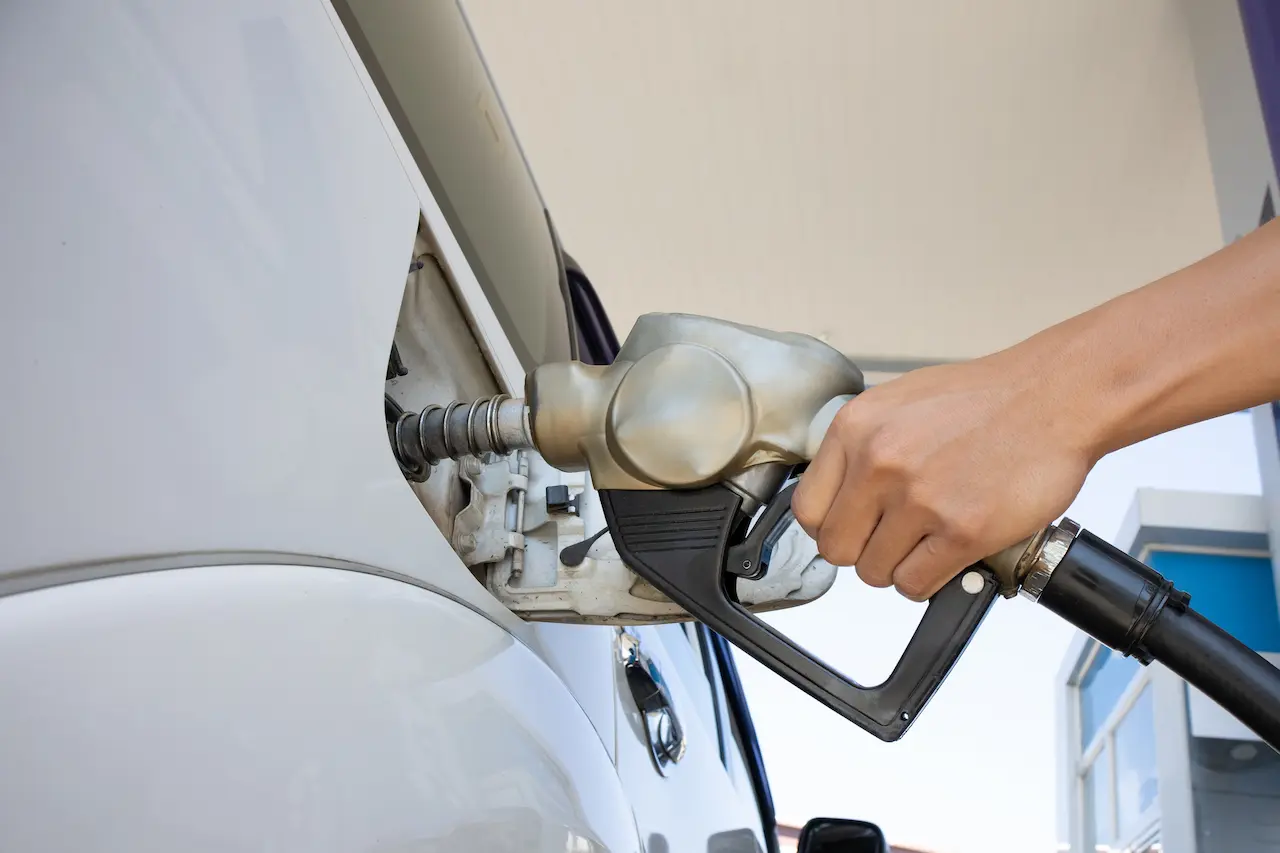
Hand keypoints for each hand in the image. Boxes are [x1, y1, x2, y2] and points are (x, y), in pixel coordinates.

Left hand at [791, 354, 1096, 600]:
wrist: (1055, 396)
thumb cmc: (986, 400)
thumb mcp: (899, 405)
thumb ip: (861, 448)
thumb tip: (837, 496)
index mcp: (856, 428)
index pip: (808, 509)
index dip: (830, 527)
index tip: (850, 528)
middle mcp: (879, 462)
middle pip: (836, 549)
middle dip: (863, 551)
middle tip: (892, 540)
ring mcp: (919, 499)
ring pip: (874, 572)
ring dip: (900, 566)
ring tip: (928, 541)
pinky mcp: (961, 531)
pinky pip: (914, 584)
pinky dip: (929, 580)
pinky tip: (946, 554)